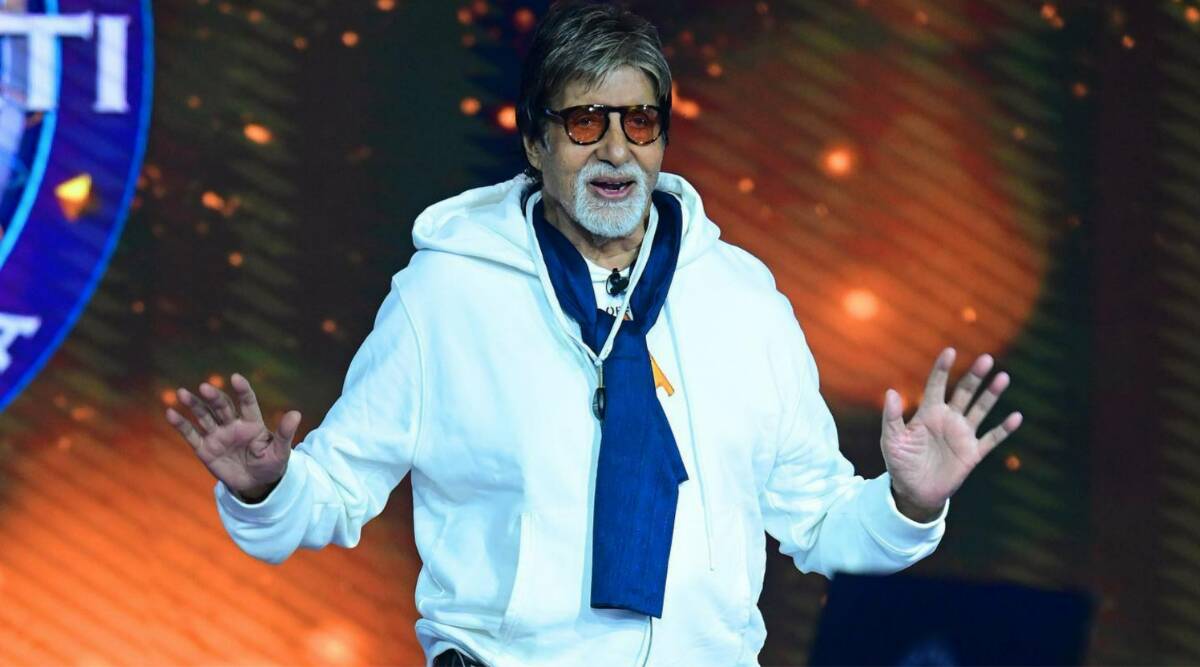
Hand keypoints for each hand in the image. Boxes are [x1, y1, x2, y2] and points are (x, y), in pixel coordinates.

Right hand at [164, 373, 300, 501]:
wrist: (256, 484)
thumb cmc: (271, 464)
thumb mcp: (280, 451)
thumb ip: (285, 433)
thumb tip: (296, 413)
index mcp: (252, 423)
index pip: (247, 402)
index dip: (242, 390)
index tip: (236, 378)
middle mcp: (233, 425)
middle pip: (222, 407)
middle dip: (214, 397)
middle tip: (206, 387)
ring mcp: (217, 436)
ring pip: (204, 416)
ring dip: (194, 405)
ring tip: (182, 393)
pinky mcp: (205, 449)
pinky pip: (191, 435)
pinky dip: (181, 424)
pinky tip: (170, 413)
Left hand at [881, 348, 1022, 521]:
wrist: (913, 492)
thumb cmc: (900, 463)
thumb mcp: (891, 440)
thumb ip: (891, 417)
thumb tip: (890, 392)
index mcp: (928, 413)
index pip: (936, 385)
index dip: (942, 369)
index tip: (950, 351)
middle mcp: (948, 419)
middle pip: (964, 392)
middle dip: (974, 376)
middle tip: (986, 359)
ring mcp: (962, 435)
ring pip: (980, 409)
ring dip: (992, 395)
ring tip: (1003, 377)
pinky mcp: (973, 453)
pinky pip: (992, 438)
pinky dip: (1004, 429)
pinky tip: (1016, 417)